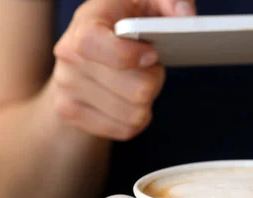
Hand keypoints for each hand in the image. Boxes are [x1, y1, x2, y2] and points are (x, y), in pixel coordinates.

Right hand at [51, 0, 196, 140]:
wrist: (81, 59)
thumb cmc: (121, 26)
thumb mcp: (144, 4)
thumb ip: (169, 2)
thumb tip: (186, 16)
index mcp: (85, 22)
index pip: (94, 43)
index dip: (129, 55)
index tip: (153, 55)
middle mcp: (68, 55)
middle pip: (136, 90)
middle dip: (154, 81)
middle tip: (149, 69)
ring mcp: (66, 88)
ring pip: (134, 114)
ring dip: (146, 103)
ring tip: (137, 84)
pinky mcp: (71, 114)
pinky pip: (125, 131)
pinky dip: (136, 120)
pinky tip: (129, 103)